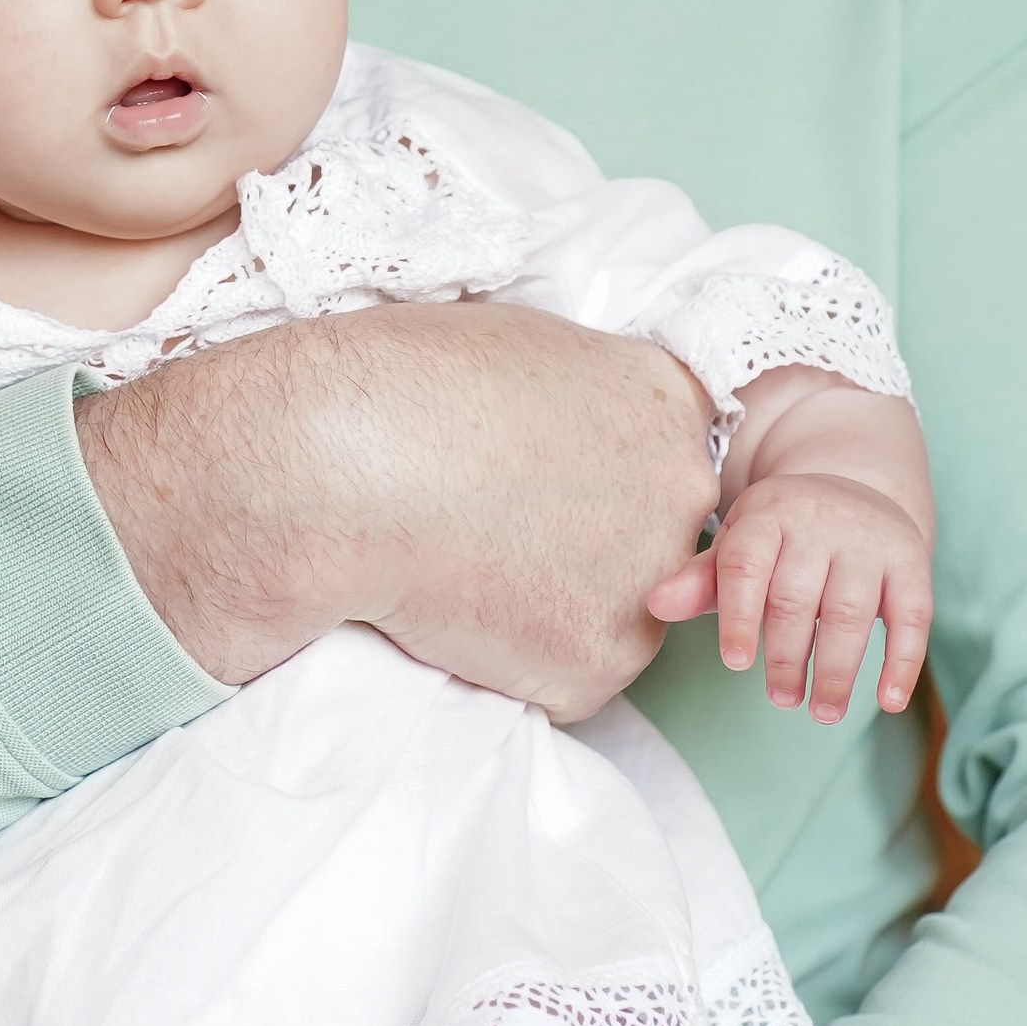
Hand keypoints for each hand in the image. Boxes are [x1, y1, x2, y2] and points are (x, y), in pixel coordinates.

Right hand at [77, 299, 718, 718]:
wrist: (345, 468)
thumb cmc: (403, 386)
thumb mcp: (518, 347)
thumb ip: (576, 393)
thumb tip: (564, 425)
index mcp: (664, 402)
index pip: (659, 455)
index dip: (593, 475)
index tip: (535, 480)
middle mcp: (682, 491)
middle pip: (651, 537)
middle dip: (588, 545)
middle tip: (497, 533)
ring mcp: (648, 584)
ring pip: (611, 614)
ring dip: (553, 610)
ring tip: (466, 569)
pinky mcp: (597, 665)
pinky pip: (562, 678)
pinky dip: (513, 664)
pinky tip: (456, 615)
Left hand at [649, 473, 932, 720]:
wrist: (854, 486)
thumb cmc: (780, 535)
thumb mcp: (738, 545)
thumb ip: (700, 580)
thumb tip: (655, 605)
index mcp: (767, 514)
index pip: (745, 565)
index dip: (738, 617)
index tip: (735, 663)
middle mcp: (820, 521)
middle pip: (795, 598)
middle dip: (785, 656)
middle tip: (780, 698)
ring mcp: (869, 541)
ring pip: (849, 612)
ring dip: (835, 670)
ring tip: (821, 711)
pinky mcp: (911, 562)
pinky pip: (912, 616)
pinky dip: (902, 662)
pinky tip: (888, 702)